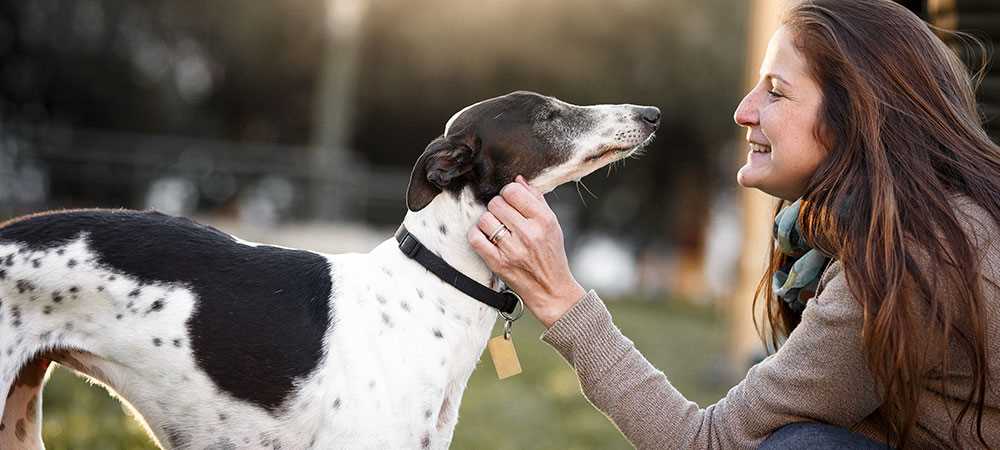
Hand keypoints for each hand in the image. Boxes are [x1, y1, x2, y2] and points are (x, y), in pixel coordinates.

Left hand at [468, 175, 585, 327]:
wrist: (551, 289)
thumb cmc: (552, 255)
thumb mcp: (552, 224)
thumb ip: (536, 200)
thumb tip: (518, 180)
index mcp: (543, 220)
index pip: (513, 191)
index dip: (508, 193)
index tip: (510, 201)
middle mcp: (528, 233)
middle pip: (496, 203)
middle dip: (497, 207)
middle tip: (503, 217)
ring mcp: (512, 249)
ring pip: (485, 219)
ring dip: (487, 221)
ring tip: (496, 228)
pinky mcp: (498, 263)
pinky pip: (476, 239)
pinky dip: (477, 234)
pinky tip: (485, 237)